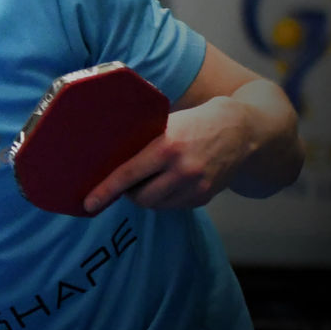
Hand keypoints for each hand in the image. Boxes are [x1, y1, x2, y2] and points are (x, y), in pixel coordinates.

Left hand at [86, 97, 264, 213]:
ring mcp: (197, 186)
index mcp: (168, 146)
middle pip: (140, 197)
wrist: (242, 130)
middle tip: (127, 181)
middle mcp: (184, 169)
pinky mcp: (206, 196)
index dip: (105, 190)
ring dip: (146, 197)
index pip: (128, 174)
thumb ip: (142, 142)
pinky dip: (166, 198)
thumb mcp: (166, 124)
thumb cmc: (195, 122)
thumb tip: (107, 161)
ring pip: (156, 205)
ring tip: (149, 180)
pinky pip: (174, 206)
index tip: (88, 203)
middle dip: (129, 193)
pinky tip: (169, 182)